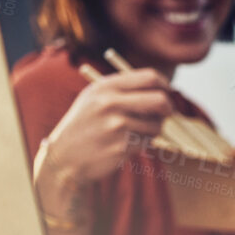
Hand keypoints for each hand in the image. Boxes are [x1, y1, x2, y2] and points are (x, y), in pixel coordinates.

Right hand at [38, 69, 170, 187]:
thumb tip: (162, 88)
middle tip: (168, 112)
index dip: (164, 84)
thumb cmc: (85, 125)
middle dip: (169, 107)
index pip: (149, 77)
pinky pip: (148, 141)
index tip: (167, 91)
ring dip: (153, 129)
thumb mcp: (94, 98)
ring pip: (156, 125)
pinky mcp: (121, 146)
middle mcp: (110, 103)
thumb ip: (123, 89)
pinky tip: (127, 143)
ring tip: (134, 131)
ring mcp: (116, 126)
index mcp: (105, 87)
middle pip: (160, 100)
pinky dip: (144, 142)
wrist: (65, 157)